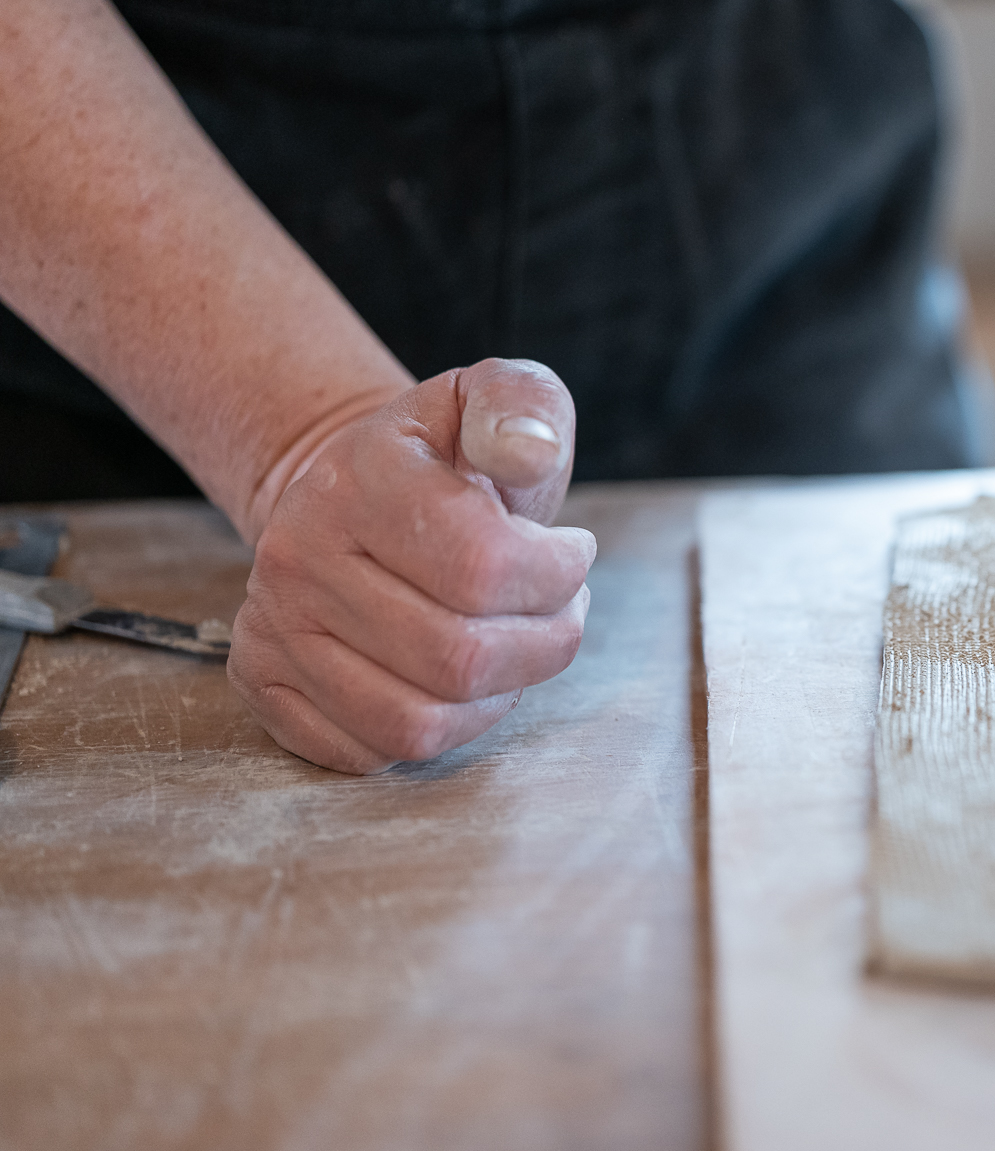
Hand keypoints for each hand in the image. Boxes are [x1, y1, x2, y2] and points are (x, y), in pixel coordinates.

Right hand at [228, 359, 595, 772]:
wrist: (350, 487)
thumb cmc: (444, 458)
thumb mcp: (494, 399)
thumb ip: (522, 406)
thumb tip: (527, 452)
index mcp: (357, 478)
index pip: (483, 566)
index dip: (558, 576)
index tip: (573, 554)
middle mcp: (297, 554)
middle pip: (459, 658)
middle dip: (544, 644)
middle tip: (560, 609)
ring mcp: (272, 626)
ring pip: (418, 722)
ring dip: (498, 697)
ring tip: (518, 643)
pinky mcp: (264, 684)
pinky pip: (372, 751)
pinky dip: (442, 730)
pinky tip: (462, 680)